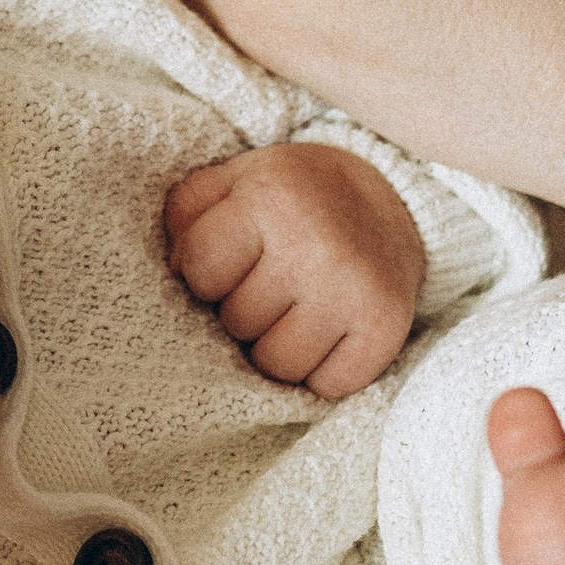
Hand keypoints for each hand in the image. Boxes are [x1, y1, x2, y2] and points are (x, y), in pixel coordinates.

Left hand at [166, 143, 421, 398]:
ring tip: (293, 312)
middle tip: (269, 285)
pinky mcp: (386, 327)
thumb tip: (174, 271)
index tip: (231, 263)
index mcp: (271, 197)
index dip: (207, 275)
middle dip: (243, 310)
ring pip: (278, 365)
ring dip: (277, 347)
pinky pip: (328, 386)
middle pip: (238, 323)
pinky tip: (327, 334)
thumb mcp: (235, 179)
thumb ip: (188, 212)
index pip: (201, 270)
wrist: (390, 197)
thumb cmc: (294, 197)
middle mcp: (315, 245)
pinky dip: (321, 371)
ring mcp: (353, 290)